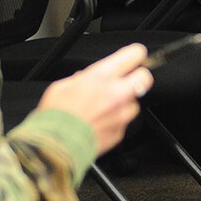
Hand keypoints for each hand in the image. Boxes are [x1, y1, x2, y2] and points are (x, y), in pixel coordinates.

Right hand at [36, 43, 151, 153]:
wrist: (55, 146)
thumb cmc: (55, 117)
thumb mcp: (60, 87)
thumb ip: (79, 78)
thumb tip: (85, 77)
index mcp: (100, 77)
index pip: (133, 56)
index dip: (136, 54)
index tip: (135, 57)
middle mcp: (115, 94)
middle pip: (145, 78)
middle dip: (139, 76)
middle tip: (128, 80)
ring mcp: (120, 114)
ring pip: (134, 102)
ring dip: (124, 103)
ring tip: (104, 108)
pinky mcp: (120, 132)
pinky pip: (124, 122)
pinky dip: (116, 120)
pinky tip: (100, 122)